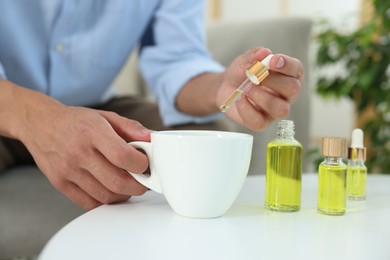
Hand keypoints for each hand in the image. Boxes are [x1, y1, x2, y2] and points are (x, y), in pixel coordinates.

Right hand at [17, 97, 151, 209]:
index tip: (145, 164)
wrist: (40, 124)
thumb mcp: (105, 116)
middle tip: (143, 182)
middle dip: (138, 186)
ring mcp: (68, 170)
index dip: (140, 164)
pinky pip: (89, 203)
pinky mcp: (60, 184)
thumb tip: (152, 138)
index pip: (122, 156)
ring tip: (128, 185)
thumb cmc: (76, 121)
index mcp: (92, 132)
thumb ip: (131, 127)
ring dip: (124, 195)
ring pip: (105, 195)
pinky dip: (106, 201)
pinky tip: (111, 191)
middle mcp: (78, 152)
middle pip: (116, 181)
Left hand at [216, 47, 303, 130]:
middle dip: (273, 80)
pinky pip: (260, 122)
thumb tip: (264, 53)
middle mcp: (287, 94)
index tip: (272, 60)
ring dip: (261, 96)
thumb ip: (254, 55)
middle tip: (254, 76)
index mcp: (288, 75)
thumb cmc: (241, 73)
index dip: (286, 65)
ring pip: (281, 109)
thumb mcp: (245, 60)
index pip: (297, 69)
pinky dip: (246, 109)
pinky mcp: (262, 123)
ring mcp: (276, 110)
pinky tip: (239, 99)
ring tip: (246, 88)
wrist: (225, 87)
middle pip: (293, 89)